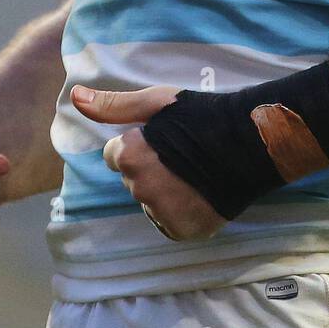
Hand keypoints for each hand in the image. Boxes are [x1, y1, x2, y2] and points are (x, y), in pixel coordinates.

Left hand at [71, 84, 226, 241]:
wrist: (252, 142)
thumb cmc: (202, 115)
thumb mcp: (157, 102)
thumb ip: (113, 105)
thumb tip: (76, 97)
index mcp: (129, 157)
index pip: (115, 156)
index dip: (138, 145)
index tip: (163, 139)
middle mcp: (140, 189)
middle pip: (132, 180)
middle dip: (149, 169)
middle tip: (181, 155)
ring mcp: (162, 213)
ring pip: (149, 202)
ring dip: (163, 191)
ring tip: (192, 174)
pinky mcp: (183, 230)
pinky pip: (167, 222)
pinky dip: (179, 211)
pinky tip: (197, 193)